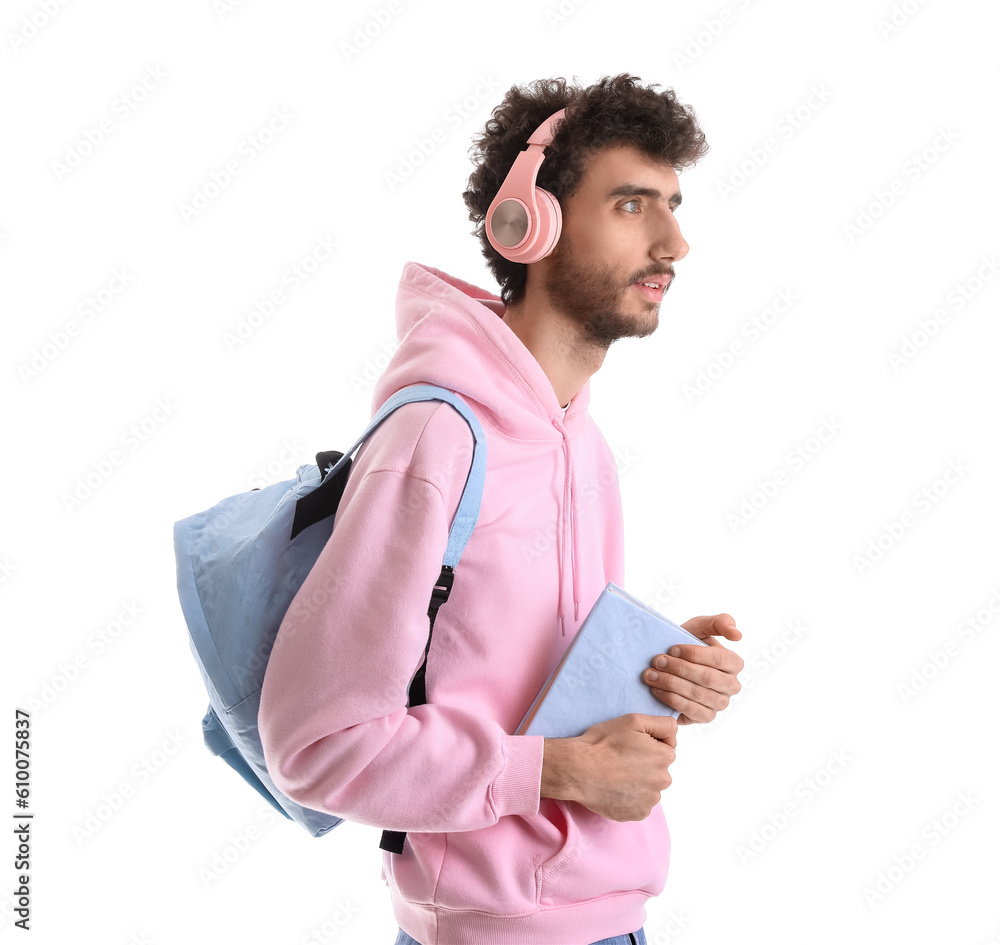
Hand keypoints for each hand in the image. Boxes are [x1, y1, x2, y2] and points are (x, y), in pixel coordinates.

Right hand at [541, 714, 676, 821]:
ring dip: (638, 781)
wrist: (579, 770)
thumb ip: (662, 724)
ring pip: (649, 787)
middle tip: (622, 759)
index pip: (666, 749)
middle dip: (646, 764)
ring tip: (616, 774)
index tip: (631, 745)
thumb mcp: (634, 721)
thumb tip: (674, 734)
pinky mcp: (637, 814)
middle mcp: (662, 781)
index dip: (648, 744)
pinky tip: (615, 788)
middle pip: (659, 770)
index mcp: (664, 757)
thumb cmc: (604, 744)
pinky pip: (639, 803)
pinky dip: (630, 797)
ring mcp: (650, 801)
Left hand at [643, 613, 743, 724]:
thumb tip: (738, 635)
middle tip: (658, 661)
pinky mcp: (706, 717)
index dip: (694, 654)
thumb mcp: (699, 627)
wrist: (666, 665)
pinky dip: (671, 699)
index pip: (719, 658)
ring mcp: (720, 703)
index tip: (672, 649)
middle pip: (708, 678)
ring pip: (698, 694)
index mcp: (733, 662)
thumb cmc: (685, 644)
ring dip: (671, 683)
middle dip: (679, 669)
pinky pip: (691, 710)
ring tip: (651, 675)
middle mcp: (731, 685)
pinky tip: (657, 689)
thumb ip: (719, 622)